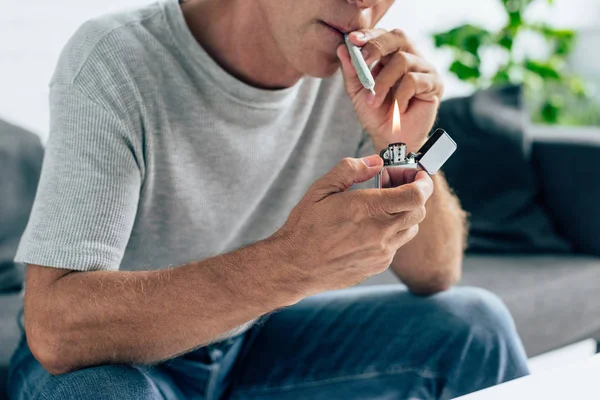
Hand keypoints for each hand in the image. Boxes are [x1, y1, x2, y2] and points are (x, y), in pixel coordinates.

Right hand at [272, 155, 432, 295]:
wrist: (295, 266)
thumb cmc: (305, 227)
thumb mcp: (322, 189)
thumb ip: (350, 170)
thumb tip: (375, 162)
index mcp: (368, 209)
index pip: (417, 195)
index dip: (423, 182)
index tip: (417, 175)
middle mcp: (380, 232)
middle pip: (418, 211)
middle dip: (413, 195)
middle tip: (394, 186)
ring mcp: (382, 252)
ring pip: (410, 229)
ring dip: (403, 214)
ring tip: (380, 208)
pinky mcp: (378, 266)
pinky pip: (396, 245)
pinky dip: (391, 233)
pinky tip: (368, 228)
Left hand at [337, 29, 443, 152]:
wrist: (391, 140)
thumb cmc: (376, 116)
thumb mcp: (358, 92)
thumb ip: (351, 71)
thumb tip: (342, 48)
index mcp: (392, 56)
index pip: (383, 35)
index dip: (369, 35)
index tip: (352, 40)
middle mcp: (411, 57)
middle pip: (398, 37)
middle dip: (377, 46)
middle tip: (363, 60)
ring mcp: (425, 69)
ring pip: (402, 61)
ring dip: (383, 82)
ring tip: (374, 101)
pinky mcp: (435, 83)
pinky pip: (413, 80)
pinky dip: (400, 96)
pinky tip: (397, 109)